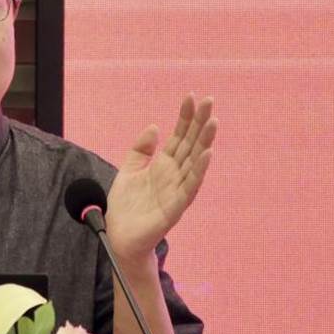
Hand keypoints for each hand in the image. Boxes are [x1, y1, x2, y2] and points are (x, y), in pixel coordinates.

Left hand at [106, 94, 216, 261]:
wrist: (120, 237)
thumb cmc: (126, 207)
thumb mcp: (128, 170)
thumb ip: (140, 150)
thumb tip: (154, 126)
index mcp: (164, 165)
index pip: (179, 136)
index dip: (185, 117)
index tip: (190, 96)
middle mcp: (174, 175)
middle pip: (191, 144)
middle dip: (200, 123)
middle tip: (209, 100)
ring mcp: (177, 190)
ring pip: (195, 162)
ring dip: (205, 142)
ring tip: (213, 122)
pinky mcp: (175, 207)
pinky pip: (190, 186)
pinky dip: (199, 170)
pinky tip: (207, 153)